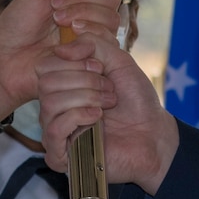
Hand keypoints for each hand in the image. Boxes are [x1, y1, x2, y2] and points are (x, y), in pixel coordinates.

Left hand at [0, 0, 129, 120]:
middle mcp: (93, 15)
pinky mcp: (94, 59)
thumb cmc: (17, 27)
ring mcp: (95, 38)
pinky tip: (65, 43)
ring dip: (81, 16)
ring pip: (111, 18)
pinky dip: (85, 36)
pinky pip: (106, 42)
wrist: (5, 62)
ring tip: (56, 25)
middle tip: (54, 9)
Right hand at [37, 33, 180, 193]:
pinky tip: (97, 118)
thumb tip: (60, 49)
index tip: (100, 67)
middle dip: (84, 80)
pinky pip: (54, 128)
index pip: (45, 65)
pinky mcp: (59, 155)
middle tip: (109, 90)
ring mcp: (55, 131)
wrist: (153, 134)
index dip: (74, 61)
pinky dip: (78, 116)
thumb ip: (92, 44)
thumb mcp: (118, 60)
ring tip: (107, 104)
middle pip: (46, 82)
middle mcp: (54, 106)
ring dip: (86, 97)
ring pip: (49, 103)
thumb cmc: (136, 100)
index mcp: (62, 84)